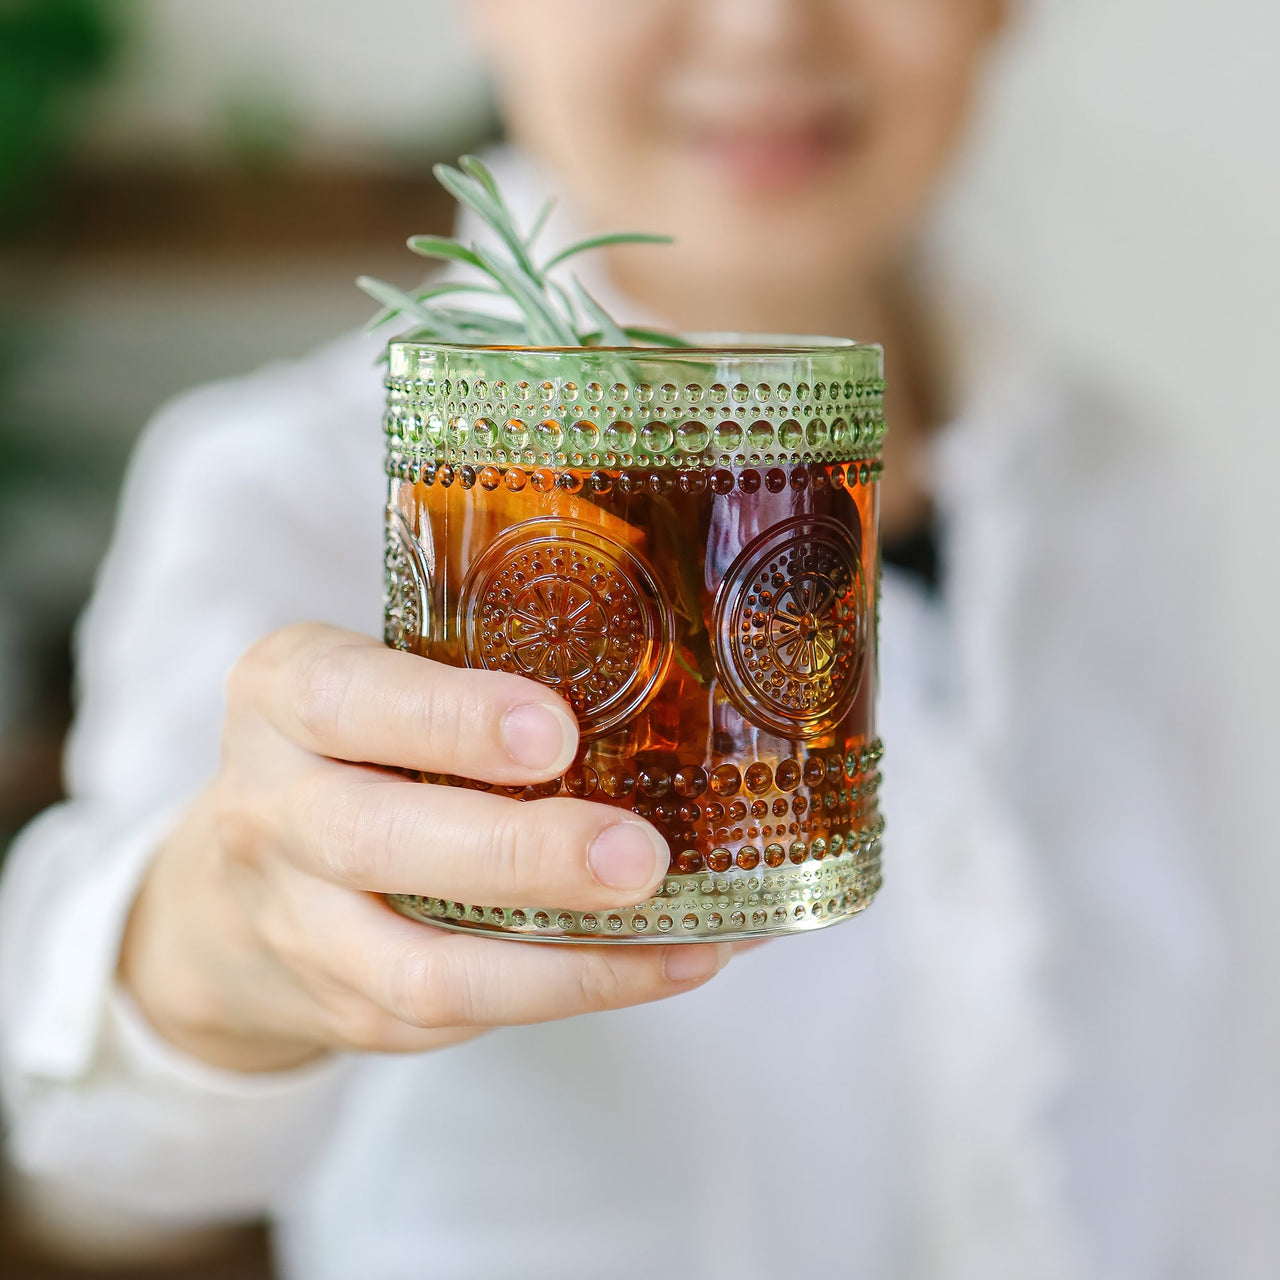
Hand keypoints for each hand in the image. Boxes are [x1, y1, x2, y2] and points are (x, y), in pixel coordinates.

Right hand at [119, 624, 731, 1071]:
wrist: (229, 903)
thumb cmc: (348, 756)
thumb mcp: (373, 684)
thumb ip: (470, 677)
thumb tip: (664, 696)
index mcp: (281, 699)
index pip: (342, 699)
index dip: (449, 718)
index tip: (555, 730)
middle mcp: (274, 814)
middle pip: (375, 842)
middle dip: (520, 854)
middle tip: (637, 855)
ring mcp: (302, 927)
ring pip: (419, 967)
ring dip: (563, 959)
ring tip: (677, 934)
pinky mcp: (352, 1009)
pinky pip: (464, 1015)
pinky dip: (576, 990)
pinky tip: (665, 963)